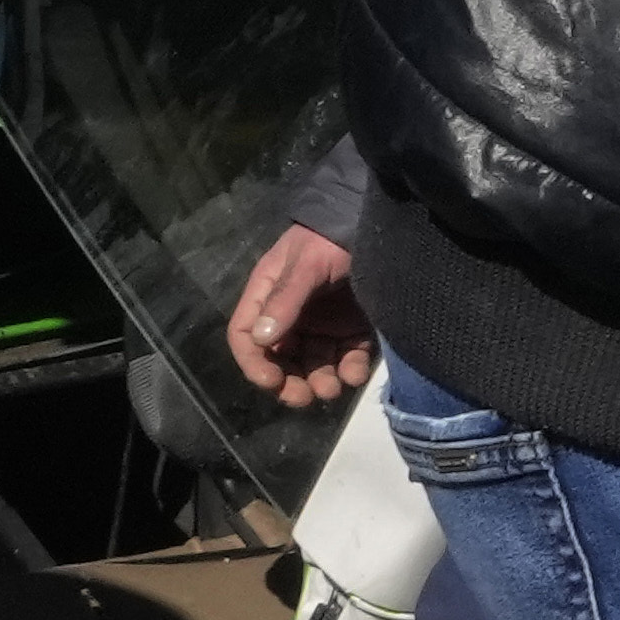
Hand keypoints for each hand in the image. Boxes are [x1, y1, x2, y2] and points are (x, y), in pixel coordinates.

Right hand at [230, 222, 376, 410]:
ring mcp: (322, 323)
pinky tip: (355, 373)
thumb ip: (286, 299)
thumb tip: (261, 339)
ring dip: (320, 381)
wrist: (373, 222)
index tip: (271, 381)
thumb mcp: (307, 264)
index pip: (246, 336)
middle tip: (304, 397)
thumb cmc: (330, 238)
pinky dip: (350, 370)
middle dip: (289, 382)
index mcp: (268, 297)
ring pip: (314, 364)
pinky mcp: (352, 327)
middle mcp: (291, 315)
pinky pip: (347, 357)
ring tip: (333, 387)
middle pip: (280, 359)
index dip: (254, 363)